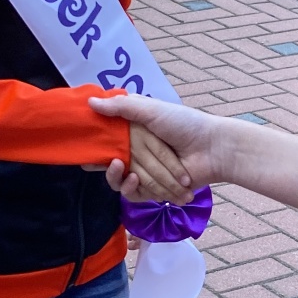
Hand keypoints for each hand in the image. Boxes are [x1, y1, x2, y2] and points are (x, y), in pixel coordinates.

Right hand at [92, 93, 222, 193]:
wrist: (212, 149)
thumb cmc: (184, 125)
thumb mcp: (152, 109)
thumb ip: (121, 106)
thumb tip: (90, 102)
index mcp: (133, 131)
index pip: (105, 140)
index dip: (94, 146)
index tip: (85, 149)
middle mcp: (136, 152)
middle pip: (110, 163)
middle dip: (111, 164)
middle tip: (115, 162)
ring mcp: (144, 172)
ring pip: (120, 180)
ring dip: (128, 179)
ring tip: (133, 174)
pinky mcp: (152, 190)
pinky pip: (132, 195)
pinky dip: (132, 190)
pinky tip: (136, 181)